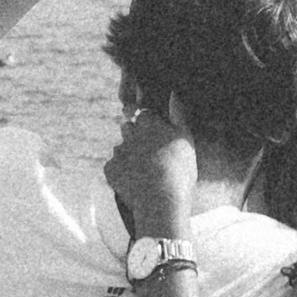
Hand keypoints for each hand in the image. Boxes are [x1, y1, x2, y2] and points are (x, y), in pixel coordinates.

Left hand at [105, 108, 198, 241]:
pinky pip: (114, 166)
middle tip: (150, 155)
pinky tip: (135, 182)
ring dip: (128, 155)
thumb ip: (178, 115)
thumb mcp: (186, 140)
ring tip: (144, 172)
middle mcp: (130, 133)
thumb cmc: (179, 171)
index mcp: (149, 123)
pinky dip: (121, 172)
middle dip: (136, 136)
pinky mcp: (110, 169)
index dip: (147, 122)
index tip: (154, 134)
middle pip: (128, 128)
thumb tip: (174, 94)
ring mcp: (118, 151)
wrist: (161, 202)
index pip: (142, 113)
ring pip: (121, 148)